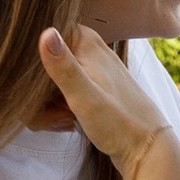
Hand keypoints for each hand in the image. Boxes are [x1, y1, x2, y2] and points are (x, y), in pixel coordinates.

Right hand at [36, 26, 179, 179]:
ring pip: (50, 80)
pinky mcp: (92, 87)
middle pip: (43, 61)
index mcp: (86, 40)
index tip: (39, 88)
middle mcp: (89, 48)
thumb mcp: (84, 96)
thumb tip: (45, 31)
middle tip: (60, 114)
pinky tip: (69, 121)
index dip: (32, 62)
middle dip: (40, 92)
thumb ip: (63, 67)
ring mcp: (91, 68)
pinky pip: (62, 92)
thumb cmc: (118, 123)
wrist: (148, 149)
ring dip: (48, 104)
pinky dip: (60, 108)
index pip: (41, 35)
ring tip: (67, 119)